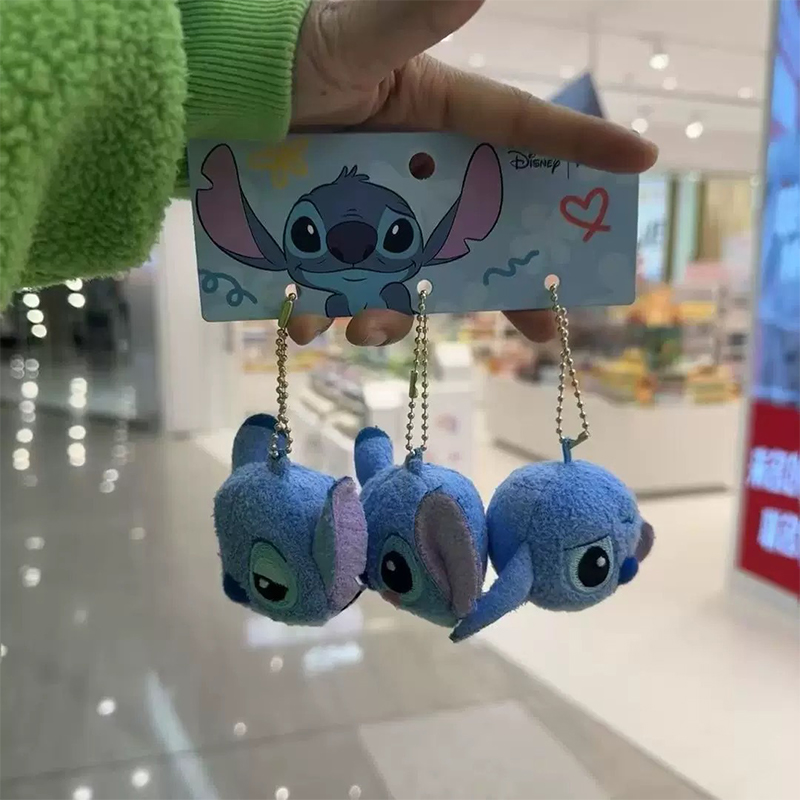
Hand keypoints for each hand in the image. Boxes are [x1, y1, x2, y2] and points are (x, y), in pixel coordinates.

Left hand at [288, 0, 657, 346]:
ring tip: (358, 329)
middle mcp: (415, 169)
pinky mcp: (331, 232)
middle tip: (542, 326)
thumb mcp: (357, 35)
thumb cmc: (286, 51)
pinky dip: (325, 308)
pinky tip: (306, 321)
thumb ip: (413, 15)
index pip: (520, 130)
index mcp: (437, 116)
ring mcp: (373, 208)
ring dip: (391, 313)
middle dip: (508, 284)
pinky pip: (343, 284)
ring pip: (407, 274)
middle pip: (477, 232)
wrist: (214, 91)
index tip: (639, 164)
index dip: (579, 146)